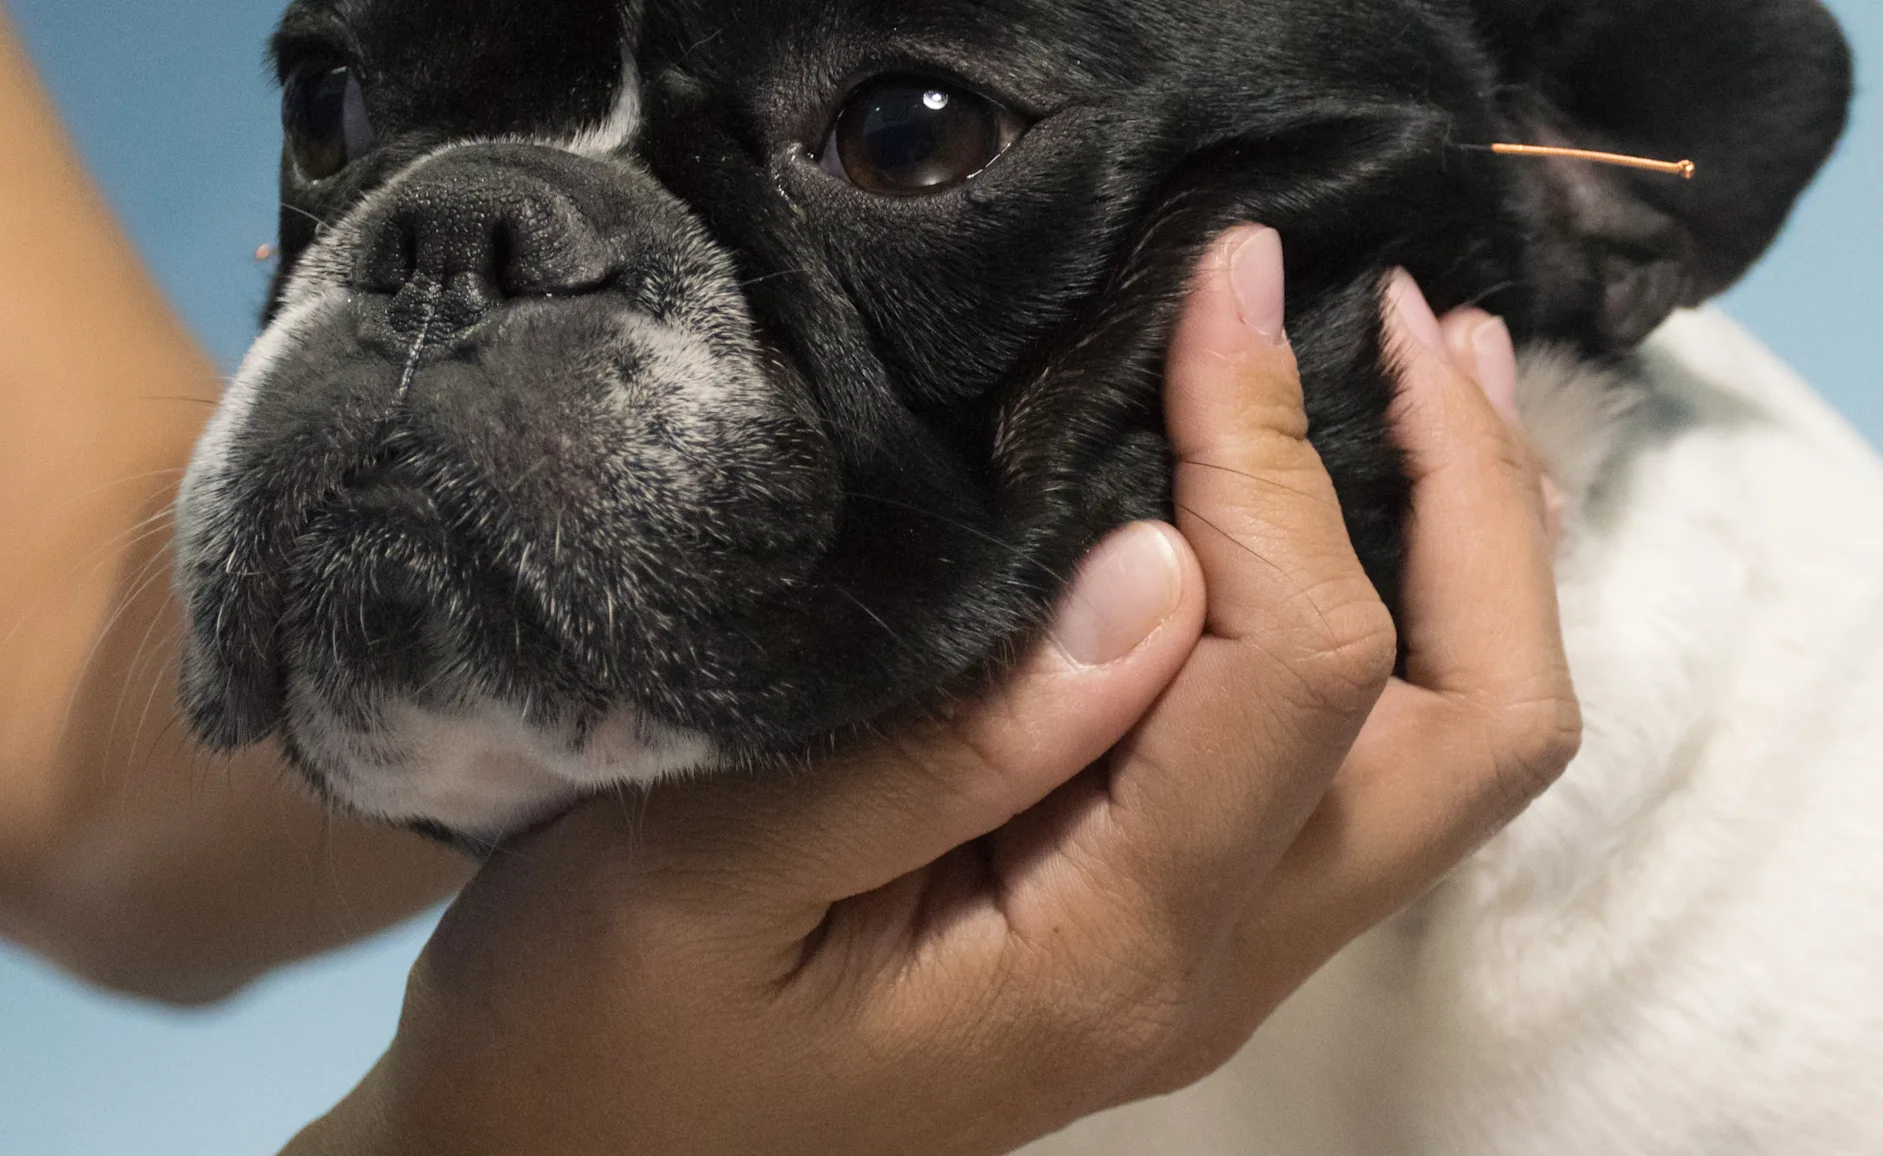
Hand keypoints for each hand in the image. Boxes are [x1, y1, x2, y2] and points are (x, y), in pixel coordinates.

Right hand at [284, 227, 1580, 1155]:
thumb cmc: (600, 1031)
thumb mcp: (709, 876)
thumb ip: (945, 746)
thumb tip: (1159, 568)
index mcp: (1104, 949)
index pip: (1298, 672)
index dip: (1279, 456)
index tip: (1216, 286)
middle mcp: (1209, 968)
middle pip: (1474, 730)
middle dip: (1474, 501)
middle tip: (1400, 312)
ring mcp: (1210, 961)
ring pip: (1452, 756)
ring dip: (1469, 554)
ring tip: (1425, 369)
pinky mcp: (1172, 930)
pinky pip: (1361, 767)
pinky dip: (1394, 615)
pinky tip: (1334, 506)